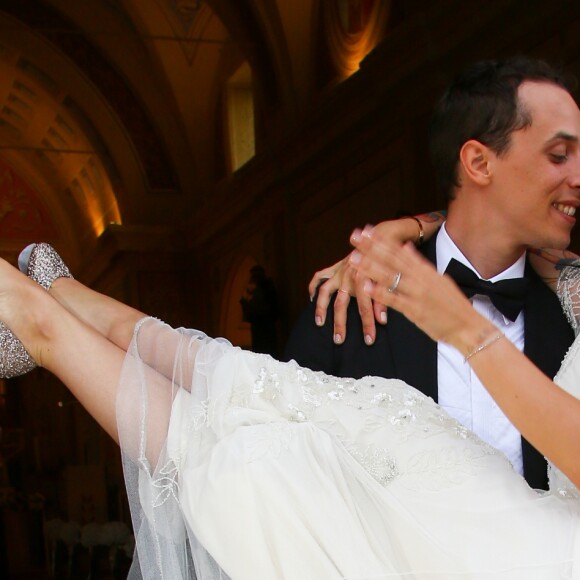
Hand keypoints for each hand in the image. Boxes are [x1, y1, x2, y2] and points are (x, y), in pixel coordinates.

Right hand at [308, 253, 386, 344]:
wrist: (381, 237)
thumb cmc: (387, 261)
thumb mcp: (389, 280)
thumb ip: (384, 300)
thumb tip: (382, 320)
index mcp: (363, 278)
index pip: (365, 307)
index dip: (367, 324)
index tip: (369, 339)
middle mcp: (348, 276)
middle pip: (341, 304)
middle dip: (340, 323)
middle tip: (339, 340)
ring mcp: (339, 272)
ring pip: (325, 291)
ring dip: (320, 307)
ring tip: (319, 323)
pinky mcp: (335, 267)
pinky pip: (320, 276)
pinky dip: (313, 286)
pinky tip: (311, 298)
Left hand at [350, 228, 487, 353]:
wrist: (468, 326)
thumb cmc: (452, 304)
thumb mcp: (438, 278)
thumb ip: (419, 262)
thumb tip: (406, 245)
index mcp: (426, 270)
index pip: (399, 251)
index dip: (382, 240)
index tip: (367, 231)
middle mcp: (421, 278)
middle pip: (392, 259)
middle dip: (371, 248)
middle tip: (355, 237)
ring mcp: (417, 293)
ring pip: (390, 277)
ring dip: (370, 267)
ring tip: (353, 258)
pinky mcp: (415, 310)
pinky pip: (394, 300)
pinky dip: (380, 293)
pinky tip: (366, 287)